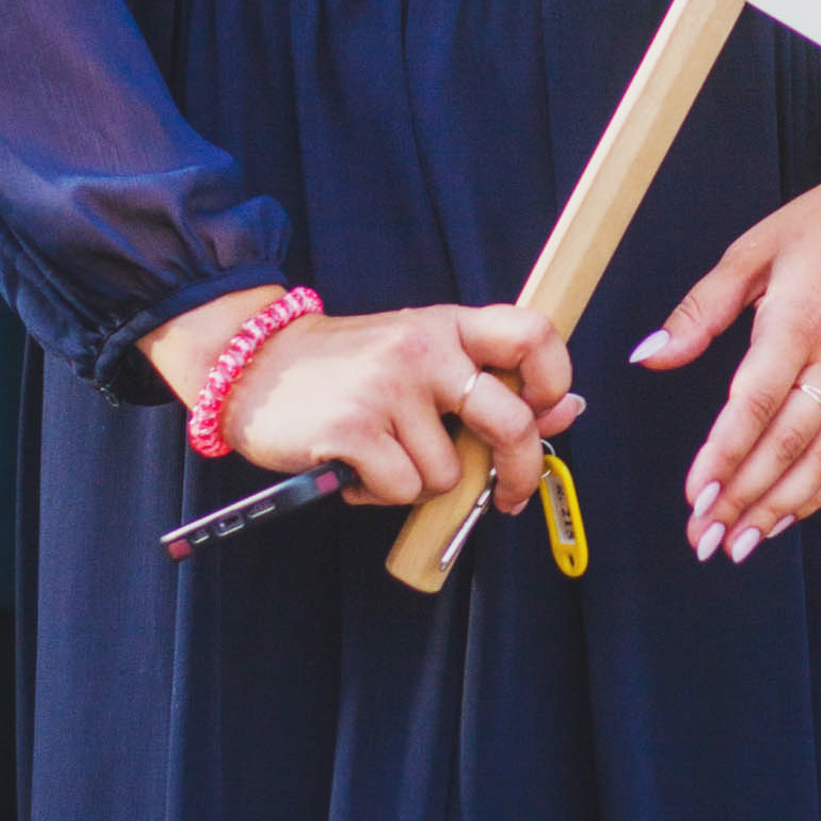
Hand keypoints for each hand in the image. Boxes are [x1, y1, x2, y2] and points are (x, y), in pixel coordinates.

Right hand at [141, 287, 578, 514]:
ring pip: (448, 473)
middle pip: (511, 419)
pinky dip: (380, 496)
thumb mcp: (420, 355)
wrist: (252, 366)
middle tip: (509, 495)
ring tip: (382, 457)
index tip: (547, 415)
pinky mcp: (353, 428)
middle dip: (519, 471)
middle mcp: (424, 349)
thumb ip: (487, 378)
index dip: (555, 380)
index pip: (534, 334)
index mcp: (448, 325)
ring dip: (420, 482)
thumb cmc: (348, 370)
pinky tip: (355, 470)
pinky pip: (401, 490)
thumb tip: (569, 408)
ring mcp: (388, 388)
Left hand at [632, 101, 820, 556]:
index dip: (723, 455)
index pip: (755, 404)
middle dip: (742, 498)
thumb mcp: (755, 249)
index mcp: (799, 318)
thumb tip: (649, 356)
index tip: (694, 494)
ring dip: (780, 507)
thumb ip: (700, 310)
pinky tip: (790, 513)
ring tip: (740, 542)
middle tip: (704, 538)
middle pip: (786, 444)